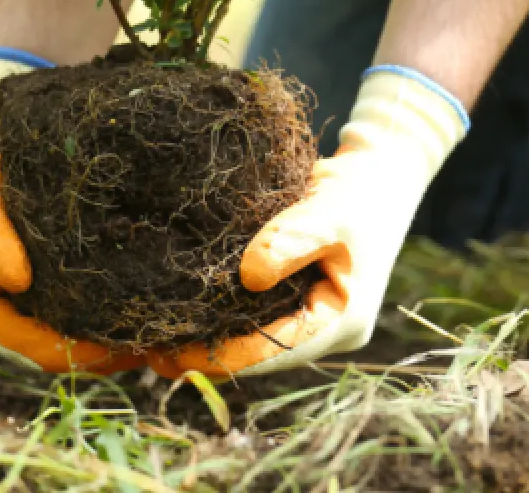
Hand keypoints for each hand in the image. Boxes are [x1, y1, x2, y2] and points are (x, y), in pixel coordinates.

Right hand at [0, 52, 143, 373]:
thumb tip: (16, 278)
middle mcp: (12, 313)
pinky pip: (103, 311)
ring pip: (89, 337)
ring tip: (175, 328)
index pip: (34, 349)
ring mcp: (42, 303)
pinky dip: (133, 310)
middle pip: (69, 352)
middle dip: (113, 351)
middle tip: (165, 342)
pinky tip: (170, 302)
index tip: (124, 348)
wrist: (18, 137)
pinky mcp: (72, 285)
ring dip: (127, 337)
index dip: (78, 355)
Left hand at [145, 67, 467, 378]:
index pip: (279, 350)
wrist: (379, 173)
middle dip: (209, 354)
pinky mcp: (296, 300)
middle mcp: (328, 329)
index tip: (175, 354)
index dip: (226, 356)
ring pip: (255, 339)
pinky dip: (219, 317)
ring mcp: (312, 317)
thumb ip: (293, 239)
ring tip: (152, 340)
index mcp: (344, 320)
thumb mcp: (331, 210)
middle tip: (149, 352)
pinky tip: (178, 313)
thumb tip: (248, 276)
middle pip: (262, 354)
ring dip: (210, 339)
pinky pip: (255, 318)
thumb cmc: (359, 191)